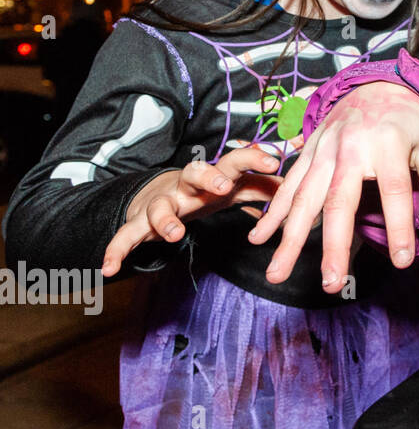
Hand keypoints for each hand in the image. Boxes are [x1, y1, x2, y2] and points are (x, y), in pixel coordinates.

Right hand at [102, 146, 282, 275]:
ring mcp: (162, 203)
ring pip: (160, 206)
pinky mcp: (139, 223)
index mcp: (215, 177)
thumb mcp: (235, 189)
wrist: (158, 193)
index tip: (273, 161)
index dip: (253, 159)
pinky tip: (108, 268)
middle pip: (195, 173)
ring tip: (175, 234)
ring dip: (166, 219)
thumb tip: (301, 186)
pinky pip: (125, 236)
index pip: (234, 162)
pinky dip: (116, 250)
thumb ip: (265, 188)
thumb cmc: (206, 191)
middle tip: (222, 186)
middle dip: (209, 177)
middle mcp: (188, 185)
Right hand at [247, 80, 418, 291]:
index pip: (395, 190)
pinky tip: (258, 238)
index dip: (399, 227)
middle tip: (331, 282)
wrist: (377, 84)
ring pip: (304, 198)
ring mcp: (323, 149)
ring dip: (290, 238)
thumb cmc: (411, 121)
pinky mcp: (308, 151)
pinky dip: (273, 213)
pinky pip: (288, 185)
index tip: (402, 262)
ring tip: (278, 273)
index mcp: (388, 142)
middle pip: (339, 200)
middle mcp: (350, 146)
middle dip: (333, 245)